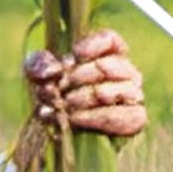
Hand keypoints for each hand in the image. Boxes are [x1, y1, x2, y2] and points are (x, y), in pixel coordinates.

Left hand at [32, 32, 149, 144]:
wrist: (57, 131)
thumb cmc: (52, 95)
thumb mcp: (37, 75)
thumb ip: (38, 63)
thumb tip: (54, 71)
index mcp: (107, 54)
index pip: (109, 40)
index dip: (90, 46)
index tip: (69, 60)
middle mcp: (125, 72)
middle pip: (106, 66)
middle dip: (73, 79)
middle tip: (54, 91)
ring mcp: (133, 95)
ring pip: (111, 91)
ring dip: (79, 99)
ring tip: (60, 106)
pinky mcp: (135, 119)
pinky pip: (121, 116)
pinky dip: (92, 118)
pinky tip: (73, 119)